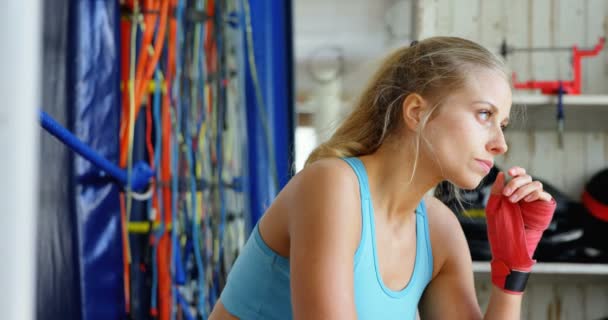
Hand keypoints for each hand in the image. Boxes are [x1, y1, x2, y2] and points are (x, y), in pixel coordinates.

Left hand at [486, 167, 555, 293]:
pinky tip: (527, 201)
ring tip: (513, 201)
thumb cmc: (499, 230)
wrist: (509, 247)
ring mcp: (535, 201)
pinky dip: (536, 194)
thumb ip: (497, 191)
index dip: (516, 171)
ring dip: (523, 189)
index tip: (509, 172)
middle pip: (527, 177)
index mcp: (513, 192)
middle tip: (507, 195)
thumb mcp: (494, 208)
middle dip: (516, 183)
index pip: (518, 175)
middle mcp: (525, 194)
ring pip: (536, 184)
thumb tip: (501, 174)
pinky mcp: (543, 208)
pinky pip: (544, 195)